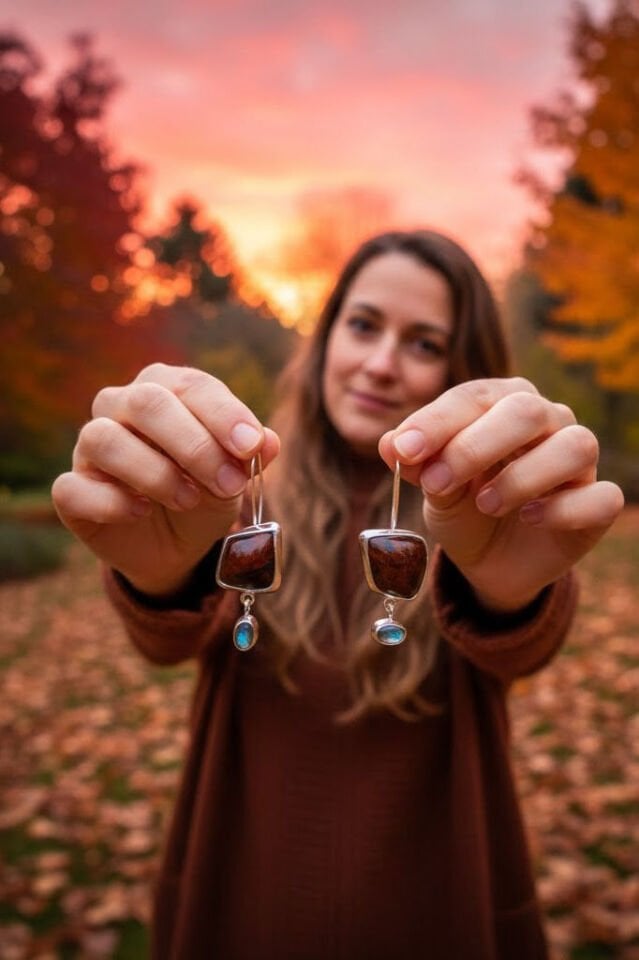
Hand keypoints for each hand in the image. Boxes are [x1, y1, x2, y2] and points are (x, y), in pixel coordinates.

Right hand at [52, 364, 279, 596]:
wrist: (175, 545)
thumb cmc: (205, 492)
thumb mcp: (236, 475)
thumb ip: (249, 456)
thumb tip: (268, 441)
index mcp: (165, 388)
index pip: (191, 385)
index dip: (223, 414)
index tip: (251, 446)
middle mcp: (120, 406)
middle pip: (146, 403)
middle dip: (194, 444)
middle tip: (229, 483)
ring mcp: (89, 447)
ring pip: (104, 439)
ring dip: (155, 472)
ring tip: (189, 499)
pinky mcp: (71, 490)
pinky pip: (74, 488)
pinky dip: (113, 502)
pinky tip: (142, 512)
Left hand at [379, 377, 623, 612]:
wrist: (489, 561)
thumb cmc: (462, 506)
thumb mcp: (432, 487)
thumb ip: (417, 464)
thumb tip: (390, 444)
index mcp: (502, 402)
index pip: (474, 396)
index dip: (437, 422)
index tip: (405, 451)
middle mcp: (548, 420)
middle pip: (526, 411)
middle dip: (475, 446)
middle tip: (438, 484)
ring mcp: (578, 461)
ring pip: (574, 446)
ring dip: (522, 477)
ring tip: (485, 504)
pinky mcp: (597, 503)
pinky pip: (600, 496)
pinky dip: (563, 509)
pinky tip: (529, 518)